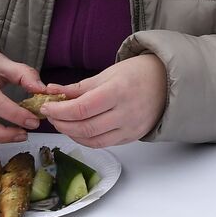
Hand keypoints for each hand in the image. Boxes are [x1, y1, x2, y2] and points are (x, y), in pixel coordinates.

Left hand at [40, 54, 166, 147]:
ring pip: (92, 140)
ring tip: (63, 123)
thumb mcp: (109, 73)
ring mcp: (130, 127)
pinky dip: (86, 139)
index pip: (81, 108)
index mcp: (119, 91)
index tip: (47, 106)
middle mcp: (126, 112)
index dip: (59, 110)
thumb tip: (52, 91)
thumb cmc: (139, 73)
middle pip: (84, 127)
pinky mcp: (132, 136)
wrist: (168, 82)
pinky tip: (79, 130)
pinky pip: (103, 143)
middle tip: (51, 116)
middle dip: (61, 124)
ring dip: (71, 134)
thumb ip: (79, 87)